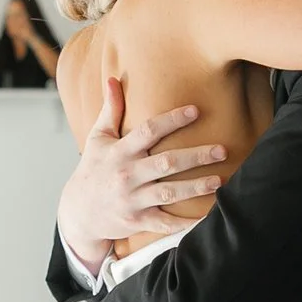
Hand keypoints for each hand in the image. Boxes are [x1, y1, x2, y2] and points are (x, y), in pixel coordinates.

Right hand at [57, 72, 227, 272]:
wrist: (79, 212)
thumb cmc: (93, 169)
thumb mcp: (98, 138)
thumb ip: (110, 110)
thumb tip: (113, 78)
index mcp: (119, 151)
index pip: (147, 131)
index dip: (171, 120)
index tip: (195, 111)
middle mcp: (126, 175)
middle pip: (166, 163)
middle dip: (196, 156)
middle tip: (222, 150)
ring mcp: (132, 200)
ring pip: (169, 193)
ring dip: (196, 187)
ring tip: (220, 180)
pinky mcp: (137, 221)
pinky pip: (165, 223)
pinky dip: (185, 223)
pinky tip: (206, 217)